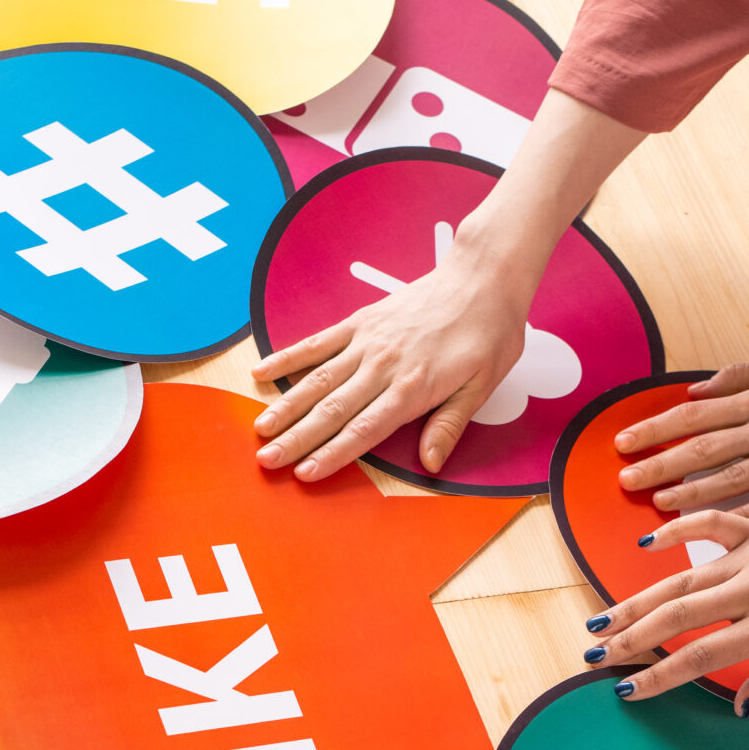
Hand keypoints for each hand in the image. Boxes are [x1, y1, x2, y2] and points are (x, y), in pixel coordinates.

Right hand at [251, 248, 532, 480]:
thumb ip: (450, 425)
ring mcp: (367, 342)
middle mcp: (383, 365)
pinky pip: (318, 342)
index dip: (332, 453)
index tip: (306, 473)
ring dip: (286, 406)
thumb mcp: (482, 386)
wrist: (482, 277)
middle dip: (297, 438)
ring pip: (318, 379)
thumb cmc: (487, 331)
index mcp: (413, 386)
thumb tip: (431, 463)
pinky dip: (288, 357)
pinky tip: (262, 371)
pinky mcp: (360, 322)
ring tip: (260, 428)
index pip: (364, 429)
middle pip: (332, 409)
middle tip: (267, 460)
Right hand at [585, 512, 748, 707]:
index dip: (660, 675)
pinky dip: (678, 529)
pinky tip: (647, 542)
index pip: (702, 655)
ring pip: (685, 576)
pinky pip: (713, 525)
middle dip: (632, 637)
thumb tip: (739, 706)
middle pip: (680, 614)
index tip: (629, 690)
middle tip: (597, 654)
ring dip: (640, 598)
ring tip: (606, 618)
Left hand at [614, 354, 748, 516]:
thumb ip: (741, 377)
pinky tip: (715, 532)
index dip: (655, 430)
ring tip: (658, 505)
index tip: (624, 443)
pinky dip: (741, 517)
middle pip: (703, 448)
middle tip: (626, 481)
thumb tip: (696, 390)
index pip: (694, 414)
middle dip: (659, 465)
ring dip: (691, 493)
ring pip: (731, 478)